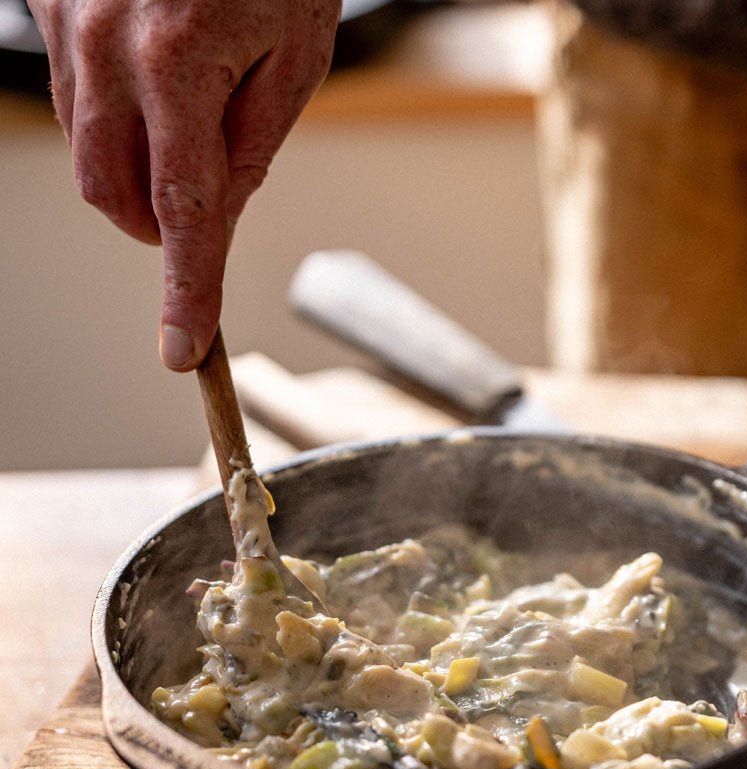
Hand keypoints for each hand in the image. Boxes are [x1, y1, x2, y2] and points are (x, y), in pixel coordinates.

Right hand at [28, 0, 340, 369]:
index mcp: (180, 64)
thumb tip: (217, 214)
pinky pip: (70, 98)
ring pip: (87, 153)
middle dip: (159, 224)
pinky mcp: (44, 1)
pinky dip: (113, 116)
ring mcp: (64, 20)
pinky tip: (151, 72)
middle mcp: (106, 46)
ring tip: (189, 107)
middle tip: (207, 194)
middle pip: (115, 195)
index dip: (186, 289)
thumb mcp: (295, 55)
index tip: (183, 350)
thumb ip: (251, 145)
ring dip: (137, 168)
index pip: (183, 211)